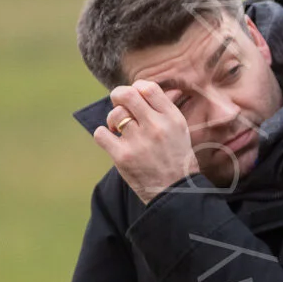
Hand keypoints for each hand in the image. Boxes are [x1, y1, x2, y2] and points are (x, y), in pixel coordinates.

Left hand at [92, 80, 199, 203]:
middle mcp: (156, 127)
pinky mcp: (122, 156)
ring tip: (119, 130)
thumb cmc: (178, 160)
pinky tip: (112, 141)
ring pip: (114, 115)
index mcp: (172, 118)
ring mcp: (138, 141)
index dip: (137, 89)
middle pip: (126, 95)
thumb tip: (164, 89)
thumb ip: (168, 110)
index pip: (148, 88)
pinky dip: (103, 135)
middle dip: (118, 97)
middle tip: (119, 105)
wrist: (174, 193)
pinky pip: (101, 134)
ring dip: (113, 120)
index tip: (136, 99)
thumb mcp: (181, 131)